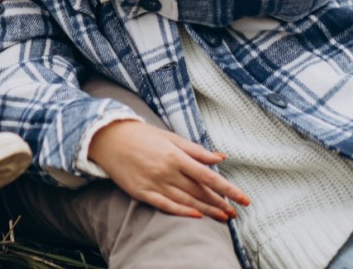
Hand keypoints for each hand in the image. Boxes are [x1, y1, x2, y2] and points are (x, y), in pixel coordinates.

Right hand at [88, 119, 249, 222]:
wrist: (108, 139)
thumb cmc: (142, 136)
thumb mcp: (170, 137)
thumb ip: (195, 150)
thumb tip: (220, 158)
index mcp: (175, 156)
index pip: (208, 176)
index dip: (228, 189)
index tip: (244, 199)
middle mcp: (166, 171)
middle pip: (200, 192)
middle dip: (220, 203)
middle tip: (235, 212)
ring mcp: (154, 183)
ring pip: (187, 201)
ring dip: (207, 210)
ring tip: (223, 217)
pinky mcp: (142, 192)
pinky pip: (166, 205)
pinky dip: (182, 211)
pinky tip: (197, 216)